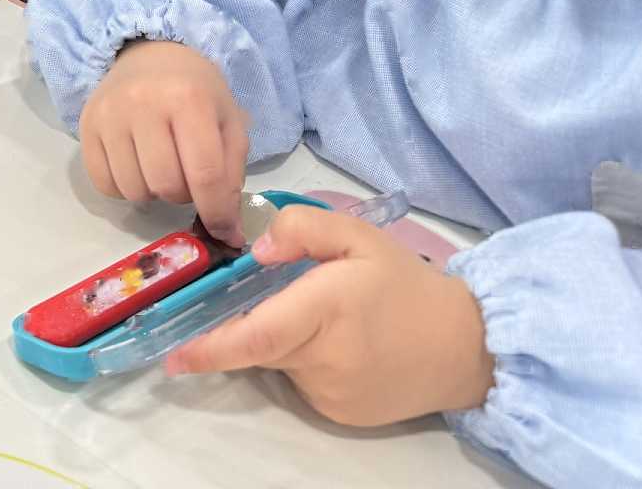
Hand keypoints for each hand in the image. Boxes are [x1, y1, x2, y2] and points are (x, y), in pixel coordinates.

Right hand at [78, 39, 248, 243]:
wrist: (151, 55)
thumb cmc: (197, 91)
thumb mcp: (228, 123)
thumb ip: (231, 177)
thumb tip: (227, 233)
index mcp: (189, 99)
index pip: (205, 174)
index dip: (217, 212)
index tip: (223, 230)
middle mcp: (144, 103)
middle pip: (166, 185)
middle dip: (183, 195)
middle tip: (187, 178)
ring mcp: (109, 114)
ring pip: (134, 190)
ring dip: (153, 192)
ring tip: (161, 168)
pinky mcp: (85, 125)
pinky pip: (104, 184)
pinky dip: (124, 188)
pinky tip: (136, 167)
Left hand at [165, 209, 494, 424]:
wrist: (468, 348)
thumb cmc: (407, 284)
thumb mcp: (360, 236)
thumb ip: (304, 227)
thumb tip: (257, 249)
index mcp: (328, 308)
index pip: (256, 335)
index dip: (210, 346)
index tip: (173, 352)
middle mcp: (325, 358)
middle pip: (258, 345)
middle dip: (237, 327)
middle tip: (246, 304)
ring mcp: (331, 393)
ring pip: (278, 362)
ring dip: (278, 339)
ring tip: (322, 317)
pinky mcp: (339, 413)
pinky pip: (301, 381)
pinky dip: (301, 359)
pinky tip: (335, 344)